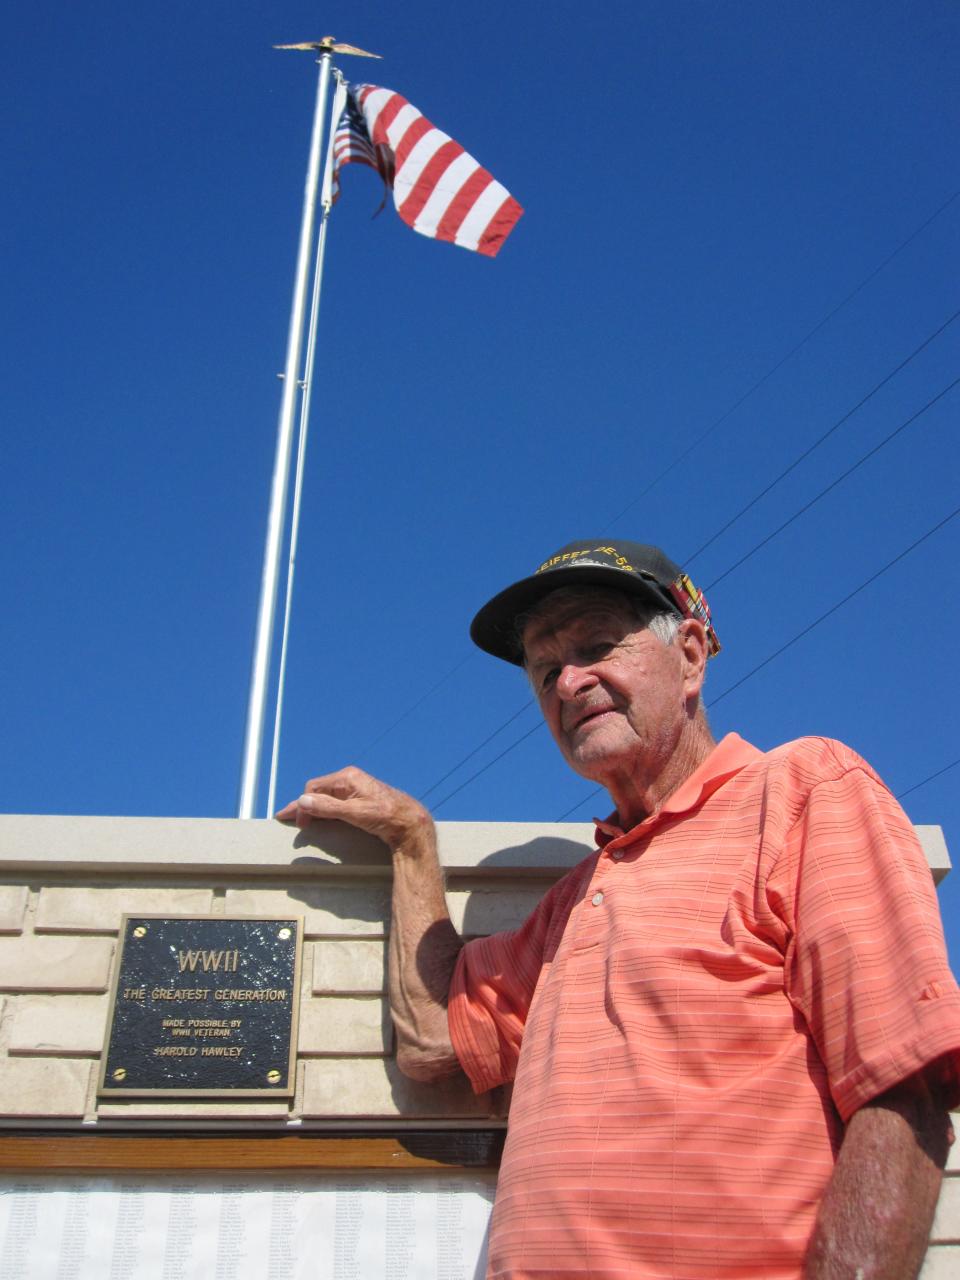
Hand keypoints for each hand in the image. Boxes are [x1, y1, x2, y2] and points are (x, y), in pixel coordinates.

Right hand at [275, 766, 431, 850]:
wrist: (410, 822)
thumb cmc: (386, 815)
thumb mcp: (354, 813)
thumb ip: (327, 807)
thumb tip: (303, 801)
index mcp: (347, 778)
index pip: (313, 788)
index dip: (302, 805)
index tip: (295, 822)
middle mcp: (350, 780)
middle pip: (318, 791)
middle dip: (303, 805)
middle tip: (288, 818)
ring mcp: (355, 789)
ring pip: (326, 797)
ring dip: (313, 808)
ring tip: (300, 819)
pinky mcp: (360, 799)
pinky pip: (336, 802)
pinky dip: (324, 810)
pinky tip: (319, 816)